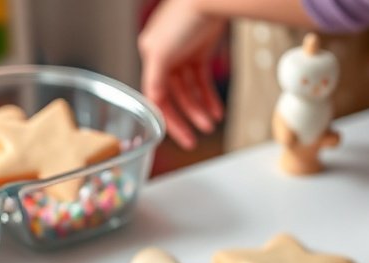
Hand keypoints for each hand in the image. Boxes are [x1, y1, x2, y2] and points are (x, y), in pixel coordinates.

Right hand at [138, 0, 224, 149]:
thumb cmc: (185, 16)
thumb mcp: (160, 53)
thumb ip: (153, 82)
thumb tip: (152, 105)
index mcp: (151, 56)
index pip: (157, 97)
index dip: (169, 120)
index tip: (181, 138)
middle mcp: (165, 56)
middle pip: (175, 97)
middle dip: (187, 118)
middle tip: (195, 139)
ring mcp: (183, 54)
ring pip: (190, 92)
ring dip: (201, 110)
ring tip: (211, 125)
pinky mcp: (201, 51)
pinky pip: (203, 81)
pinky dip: (210, 97)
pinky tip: (217, 111)